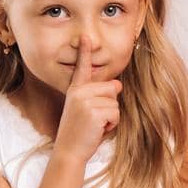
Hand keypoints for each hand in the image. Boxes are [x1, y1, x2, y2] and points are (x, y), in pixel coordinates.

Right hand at [55, 38, 121, 162]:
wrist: (69, 151)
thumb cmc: (81, 132)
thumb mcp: (88, 110)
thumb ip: (100, 96)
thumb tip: (118, 85)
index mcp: (76, 90)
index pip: (82, 68)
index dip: (85, 51)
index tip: (86, 36)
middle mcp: (79, 92)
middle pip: (112, 88)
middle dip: (110, 104)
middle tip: (94, 119)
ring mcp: (85, 101)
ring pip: (115, 102)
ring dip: (111, 117)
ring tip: (95, 125)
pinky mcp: (93, 112)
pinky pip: (116, 113)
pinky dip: (112, 124)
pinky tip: (98, 130)